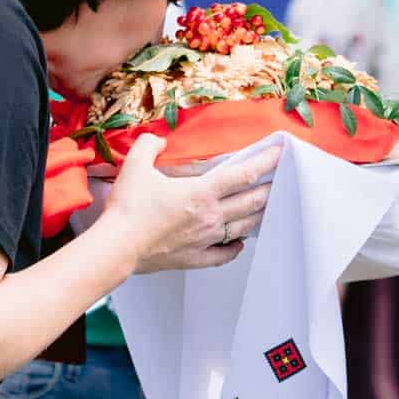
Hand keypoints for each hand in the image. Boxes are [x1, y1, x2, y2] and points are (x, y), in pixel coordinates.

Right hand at [102, 136, 281, 274]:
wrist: (117, 247)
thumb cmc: (127, 209)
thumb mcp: (135, 165)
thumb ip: (149, 145)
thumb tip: (158, 140)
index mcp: (201, 192)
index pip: (243, 173)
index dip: (266, 161)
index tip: (281, 153)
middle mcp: (210, 216)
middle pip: (251, 201)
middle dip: (269, 188)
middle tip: (280, 179)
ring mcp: (206, 239)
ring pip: (243, 226)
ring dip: (258, 215)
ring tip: (266, 206)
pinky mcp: (195, 258)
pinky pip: (224, 254)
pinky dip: (236, 247)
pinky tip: (239, 243)